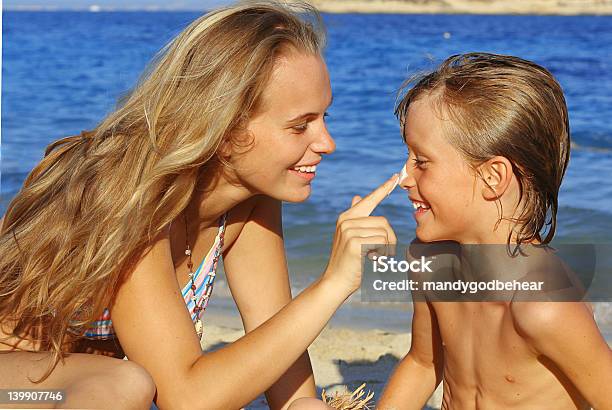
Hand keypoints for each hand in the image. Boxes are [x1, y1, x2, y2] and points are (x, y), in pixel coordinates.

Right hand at [321, 174, 398, 296]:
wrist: (336, 282)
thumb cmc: (348, 262)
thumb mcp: (351, 237)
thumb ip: (355, 217)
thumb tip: (357, 197)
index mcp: (347, 217)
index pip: (369, 200)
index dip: (383, 189)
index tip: (395, 177)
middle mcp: (346, 220)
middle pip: (383, 222)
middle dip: (388, 239)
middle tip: (380, 253)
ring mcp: (349, 230)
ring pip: (384, 233)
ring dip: (385, 248)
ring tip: (374, 257)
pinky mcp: (353, 242)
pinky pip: (380, 242)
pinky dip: (381, 253)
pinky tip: (371, 260)